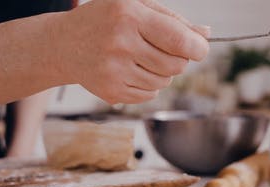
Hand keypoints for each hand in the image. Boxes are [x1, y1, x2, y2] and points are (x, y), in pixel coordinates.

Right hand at [56, 0, 209, 103]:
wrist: (64, 44)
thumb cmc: (106, 20)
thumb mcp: (135, 6)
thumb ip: (172, 19)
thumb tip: (205, 34)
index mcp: (129, 16)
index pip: (178, 39)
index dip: (197, 47)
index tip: (201, 48)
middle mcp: (120, 43)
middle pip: (176, 65)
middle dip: (179, 59)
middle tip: (166, 50)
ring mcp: (114, 71)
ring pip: (164, 82)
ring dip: (162, 72)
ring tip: (142, 58)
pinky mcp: (111, 91)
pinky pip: (149, 95)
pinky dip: (148, 85)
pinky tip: (131, 70)